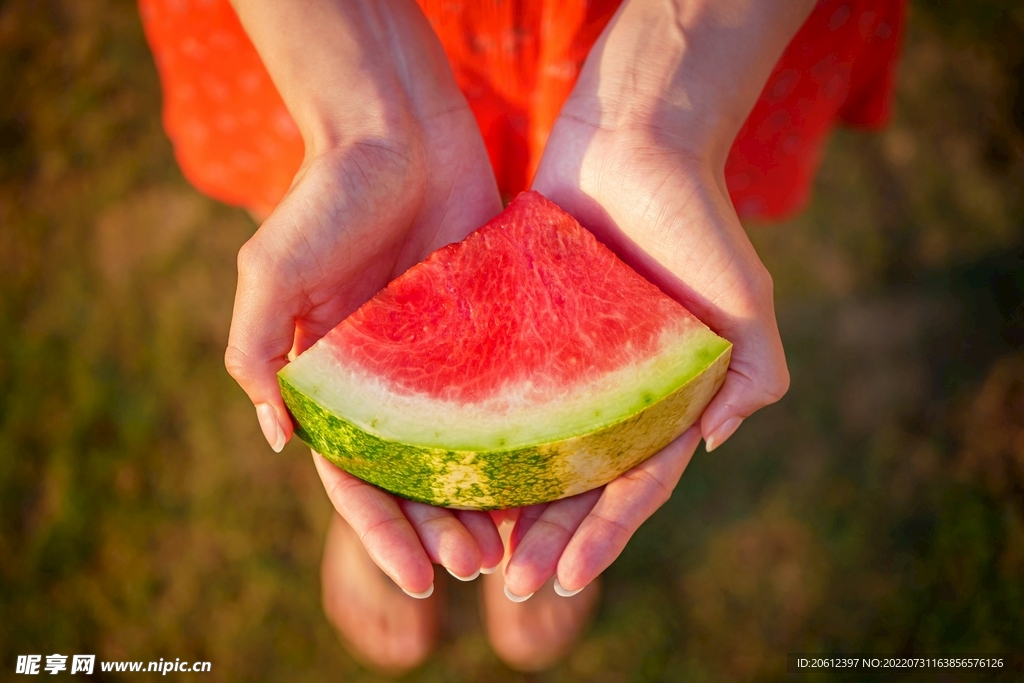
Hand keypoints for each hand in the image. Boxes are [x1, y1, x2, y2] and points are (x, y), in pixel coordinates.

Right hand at [224, 0, 504, 594]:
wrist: (397, 128)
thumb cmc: (325, 197)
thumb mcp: (272, 274)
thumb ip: (260, 352)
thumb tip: (279, 439)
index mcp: (333, 381)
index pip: (355, 477)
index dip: (383, 532)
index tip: (419, 582)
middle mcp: (389, 381)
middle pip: (415, 475)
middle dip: (440, 527)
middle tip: (478, 566)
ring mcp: (442, 360)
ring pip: (466, 448)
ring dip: (486, 499)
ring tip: (516, 543)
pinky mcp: (489, 329)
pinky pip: (507, 398)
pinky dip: (523, 442)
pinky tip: (551, 477)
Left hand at [501, 0, 809, 596]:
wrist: (633, 142)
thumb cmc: (695, 222)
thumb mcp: (745, 301)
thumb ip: (752, 375)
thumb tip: (714, 444)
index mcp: (662, 398)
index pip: (633, 481)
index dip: (604, 534)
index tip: (567, 579)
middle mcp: (608, 391)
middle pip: (576, 480)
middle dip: (551, 536)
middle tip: (514, 586)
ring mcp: (559, 366)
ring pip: (529, 449)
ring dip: (509, 504)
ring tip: (475, 552)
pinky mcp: (515, 331)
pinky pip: (490, 392)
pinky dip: (473, 436)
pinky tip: (444, 472)